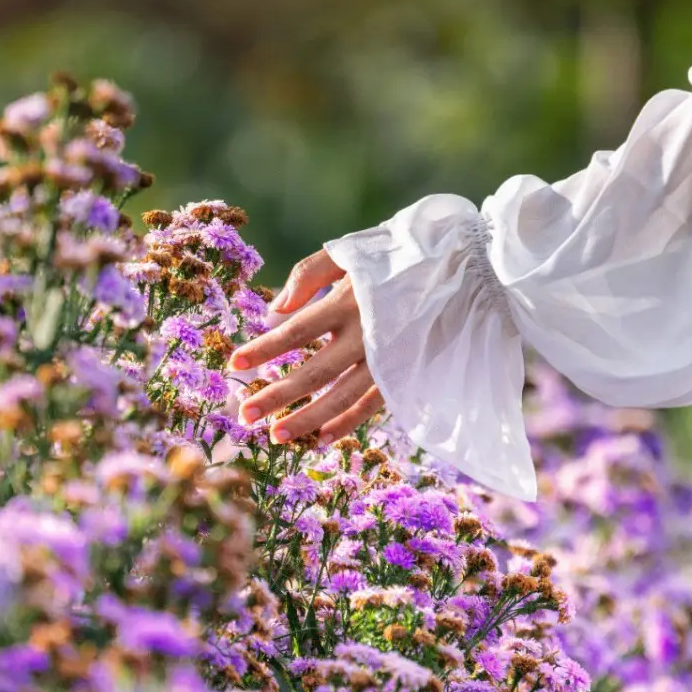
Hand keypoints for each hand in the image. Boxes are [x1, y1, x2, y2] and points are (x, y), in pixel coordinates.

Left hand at [229, 250, 384, 445]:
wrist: (456, 270)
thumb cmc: (394, 259)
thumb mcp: (350, 253)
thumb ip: (309, 273)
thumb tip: (276, 309)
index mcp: (349, 301)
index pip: (298, 330)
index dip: (266, 348)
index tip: (236, 362)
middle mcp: (367, 335)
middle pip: (315, 372)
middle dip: (278, 395)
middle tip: (244, 415)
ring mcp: (387, 359)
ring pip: (343, 397)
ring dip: (308, 419)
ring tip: (276, 435)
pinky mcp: (403, 373)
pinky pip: (371, 406)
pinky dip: (347, 424)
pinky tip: (318, 439)